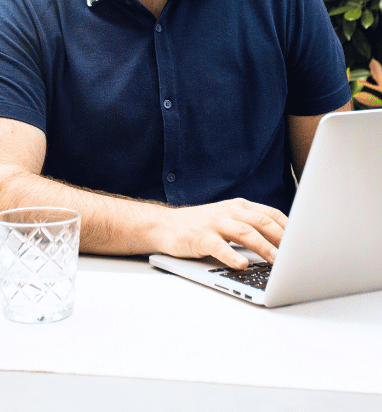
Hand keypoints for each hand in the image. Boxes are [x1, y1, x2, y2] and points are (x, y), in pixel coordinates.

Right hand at [162, 198, 287, 268]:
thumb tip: (281, 245)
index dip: (289, 228)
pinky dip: (232, 255)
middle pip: (261, 221)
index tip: (304, 242)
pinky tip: (241, 265)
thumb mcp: (227, 219)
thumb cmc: (201, 226)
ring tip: (276, 261)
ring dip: (263, 246)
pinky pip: (219, 246)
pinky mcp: (200, 237)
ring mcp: (214, 223)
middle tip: (297, 254)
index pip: (271, 213)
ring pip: (244, 232)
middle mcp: (229, 211)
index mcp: (239, 206)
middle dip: (281, 238)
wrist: (166, 226)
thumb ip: (249, 226)